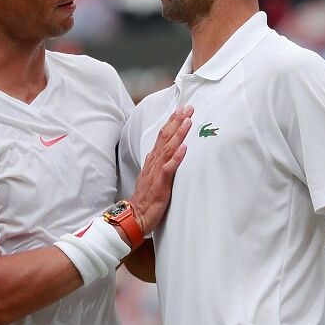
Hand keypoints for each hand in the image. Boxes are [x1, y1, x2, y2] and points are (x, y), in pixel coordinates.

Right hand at [129, 105, 192, 235]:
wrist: (135, 216)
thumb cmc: (146, 197)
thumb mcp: (152, 175)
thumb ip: (160, 163)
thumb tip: (169, 151)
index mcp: (153, 160)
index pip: (162, 136)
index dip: (172, 122)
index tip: (181, 110)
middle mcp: (154, 162)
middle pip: (165, 137)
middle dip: (177, 121)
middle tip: (188, 108)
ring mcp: (156, 172)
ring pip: (168, 149)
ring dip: (178, 134)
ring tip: (188, 121)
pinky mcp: (160, 184)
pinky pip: (169, 168)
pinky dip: (176, 157)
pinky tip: (184, 148)